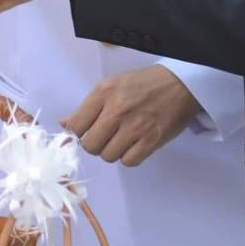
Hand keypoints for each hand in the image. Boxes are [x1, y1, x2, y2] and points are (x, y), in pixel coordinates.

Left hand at [59, 65, 200, 166]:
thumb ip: (87, 107)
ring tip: (121, 139)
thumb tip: (63, 124)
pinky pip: (129, 161)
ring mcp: (135, 127)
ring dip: (112, 151)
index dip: (77, 133)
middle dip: (94, 144)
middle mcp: (116, 110)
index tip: (86, 132)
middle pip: (90, 145)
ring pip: (108, 156)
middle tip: (104, 137)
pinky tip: (133, 145)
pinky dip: (129, 157)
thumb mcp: (111, 86)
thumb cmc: (142, 84)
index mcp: (103, 93)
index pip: (76, 125)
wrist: (180, 84)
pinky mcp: (152, 140)